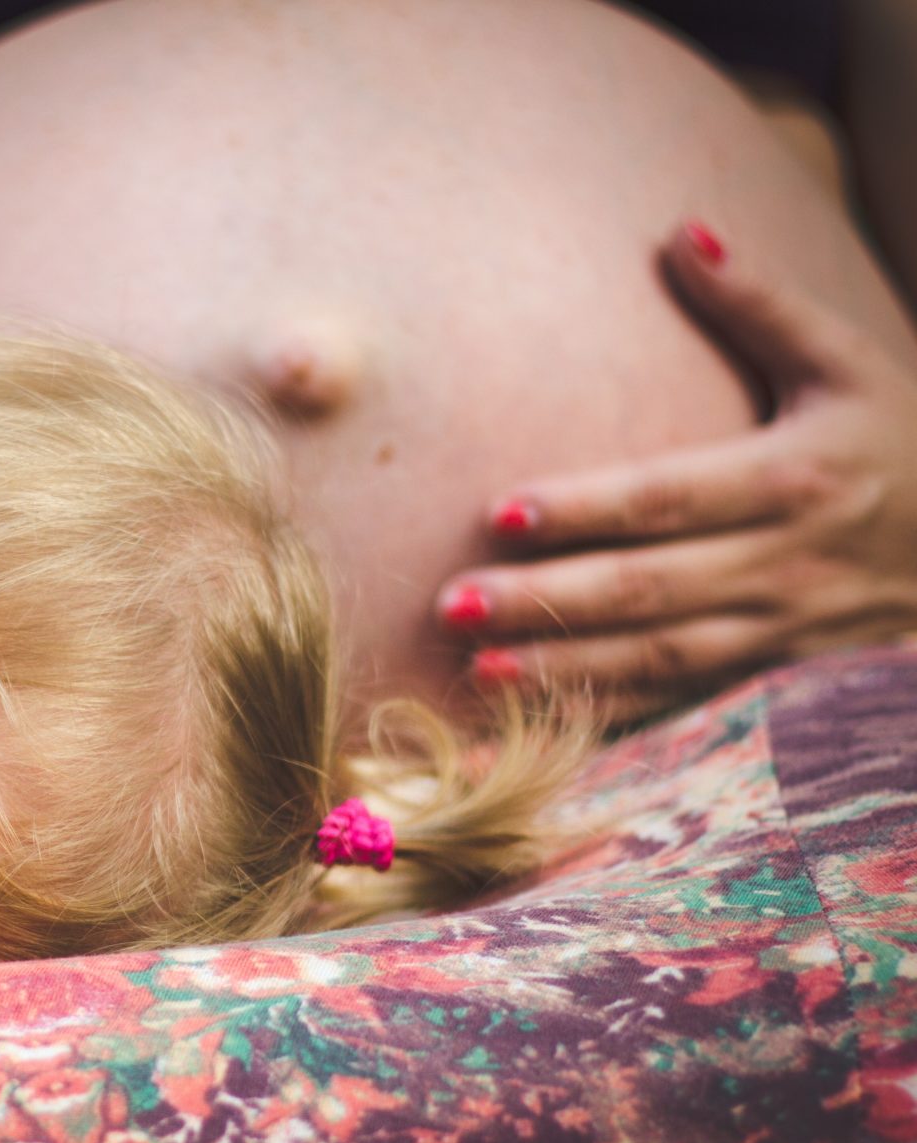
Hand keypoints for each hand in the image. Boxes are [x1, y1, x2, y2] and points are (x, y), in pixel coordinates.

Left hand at [437, 220, 916, 720]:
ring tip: (476, 670)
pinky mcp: (784, 681)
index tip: (500, 511)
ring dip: (567, 670)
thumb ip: (763, 305)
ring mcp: (788, 634)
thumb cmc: (907, 436)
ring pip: (663, 662)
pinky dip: (613, 724)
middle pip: (649, 588)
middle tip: (450, 604)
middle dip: (547, 599)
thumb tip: (682, 232)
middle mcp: (789, 563)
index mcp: (798, 477)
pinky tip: (539, 731)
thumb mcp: (853, 362)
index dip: (586, 508)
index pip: (670, 496)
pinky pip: (688, 710)